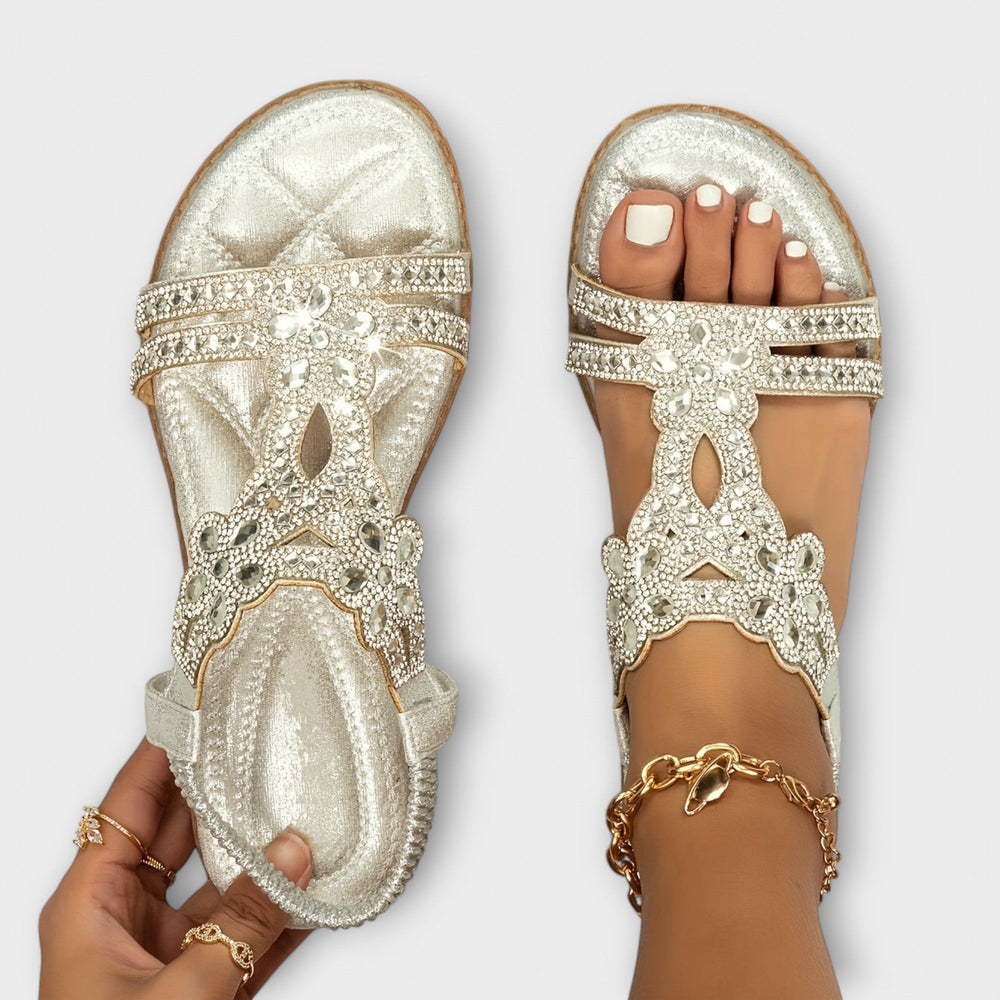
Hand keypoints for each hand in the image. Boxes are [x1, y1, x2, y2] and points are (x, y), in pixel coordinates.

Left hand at [39, 740, 312, 998]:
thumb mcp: (178, 992)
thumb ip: (241, 923)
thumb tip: (293, 857)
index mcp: (90, 907)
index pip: (128, 806)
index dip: (161, 755)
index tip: (199, 709)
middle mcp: (124, 920)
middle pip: (176, 833)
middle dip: (220, 794)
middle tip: (261, 750)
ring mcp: (163, 953)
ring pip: (218, 884)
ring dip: (261, 861)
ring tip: (302, 819)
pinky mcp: (200, 983)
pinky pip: (245, 934)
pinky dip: (280, 915)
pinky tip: (314, 892)